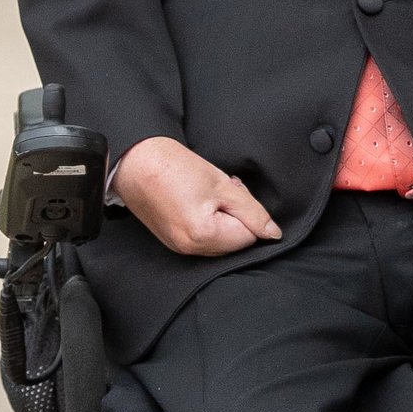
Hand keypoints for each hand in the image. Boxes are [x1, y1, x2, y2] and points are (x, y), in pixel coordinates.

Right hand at [114, 137, 283, 259]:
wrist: (139, 162)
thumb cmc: (177, 168)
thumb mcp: (223, 185)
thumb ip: (253, 212)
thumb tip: (273, 234)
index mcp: (204, 236)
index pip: (248, 236)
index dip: (247, 211)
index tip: (233, 191)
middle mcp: (190, 249)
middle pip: (234, 242)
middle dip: (236, 217)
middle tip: (223, 190)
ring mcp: (179, 248)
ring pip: (220, 241)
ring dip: (223, 219)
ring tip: (208, 194)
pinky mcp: (173, 242)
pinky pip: (203, 239)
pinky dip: (208, 222)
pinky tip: (197, 202)